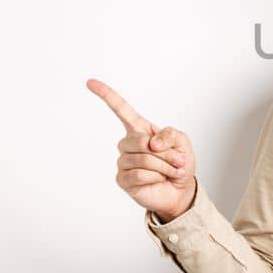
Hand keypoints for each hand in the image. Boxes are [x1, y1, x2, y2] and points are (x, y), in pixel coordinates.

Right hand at [87, 78, 197, 220]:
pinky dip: (156, 177)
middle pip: (139, 141)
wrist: (180, 190)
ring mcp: (123, 162)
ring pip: (142, 159)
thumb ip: (170, 134)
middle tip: (177, 160)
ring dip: (164, 166)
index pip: (121, 109)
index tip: (90, 82)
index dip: (106, 95)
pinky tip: (160, 179)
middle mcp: (128, 144)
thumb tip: (150, 142)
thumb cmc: (179, 163)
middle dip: (164, 153)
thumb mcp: (182, 142)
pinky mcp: (123, 179)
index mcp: (139, 129)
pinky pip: (139, 174)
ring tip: (172, 170)